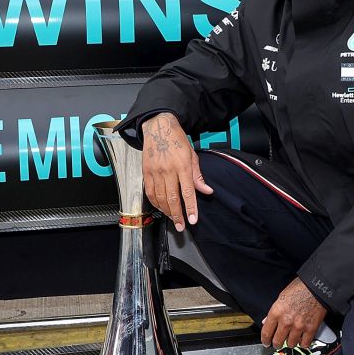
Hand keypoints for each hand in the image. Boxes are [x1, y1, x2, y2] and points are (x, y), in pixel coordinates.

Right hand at [141, 113, 212, 231]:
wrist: (158, 128)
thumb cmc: (177, 141)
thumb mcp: (192, 155)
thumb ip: (198, 176)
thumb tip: (207, 191)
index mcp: (182, 165)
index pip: (188, 192)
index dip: (190, 208)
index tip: (192, 220)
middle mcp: (168, 170)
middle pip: (172, 199)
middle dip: (177, 215)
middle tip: (181, 226)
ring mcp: (155, 172)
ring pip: (160, 198)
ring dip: (167, 211)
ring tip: (173, 218)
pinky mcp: (146, 172)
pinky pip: (150, 193)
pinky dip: (156, 203)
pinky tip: (161, 208)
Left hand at [261, 278, 327, 348]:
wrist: (317, 287)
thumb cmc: (300, 289)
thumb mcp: (282, 297)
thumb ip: (274, 312)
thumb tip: (266, 321)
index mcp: (277, 312)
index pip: (266, 332)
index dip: (265, 340)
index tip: (266, 342)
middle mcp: (286, 321)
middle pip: (277, 341)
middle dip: (276, 344)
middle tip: (277, 343)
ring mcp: (298, 326)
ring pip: (290, 344)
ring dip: (290, 343)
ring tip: (291, 339)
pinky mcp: (310, 329)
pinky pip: (304, 344)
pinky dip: (303, 343)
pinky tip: (302, 339)